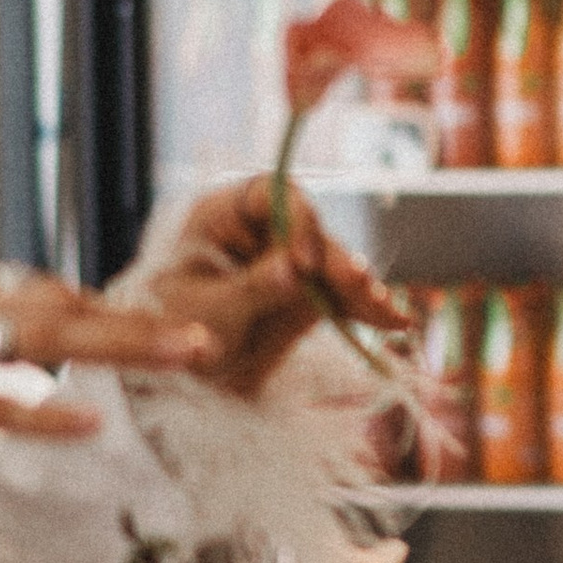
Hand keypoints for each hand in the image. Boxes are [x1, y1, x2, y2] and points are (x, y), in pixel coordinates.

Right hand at [0, 260, 213, 437]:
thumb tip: (55, 316)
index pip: (41, 292)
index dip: (109, 313)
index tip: (170, 333)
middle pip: (59, 310)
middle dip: (137, 325)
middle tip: (208, 338)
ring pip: (40, 340)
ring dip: (119, 347)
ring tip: (184, 355)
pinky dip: (39, 409)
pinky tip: (89, 421)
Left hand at [141, 180, 410, 400]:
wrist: (173, 368)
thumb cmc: (168, 326)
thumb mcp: (202, 311)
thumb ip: (251, 288)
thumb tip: (296, 270)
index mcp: (224, 214)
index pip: (270, 195)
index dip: (296, 221)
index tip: (303, 264)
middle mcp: (263, 231)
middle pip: (312, 232)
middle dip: (338, 262)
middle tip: (359, 285)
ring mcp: (290, 262)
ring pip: (334, 265)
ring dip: (360, 289)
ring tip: (385, 311)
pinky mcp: (308, 294)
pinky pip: (342, 296)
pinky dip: (365, 310)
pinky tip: (395, 320)